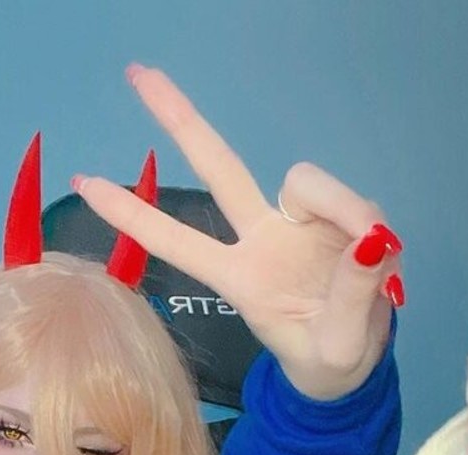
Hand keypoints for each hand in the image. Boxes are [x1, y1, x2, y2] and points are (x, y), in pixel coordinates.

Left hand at [74, 66, 401, 399]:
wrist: (357, 366)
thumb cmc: (329, 363)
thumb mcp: (338, 348)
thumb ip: (352, 297)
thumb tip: (368, 241)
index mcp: (241, 279)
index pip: (177, 241)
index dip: (134, 214)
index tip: (85, 183)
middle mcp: (262, 240)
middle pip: (219, 168)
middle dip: (181, 120)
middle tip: (138, 74)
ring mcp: (299, 224)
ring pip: (305, 181)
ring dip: (342, 207)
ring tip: (373, 253)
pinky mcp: (340, 217)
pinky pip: (355, 201)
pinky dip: (369, 223)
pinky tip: (383, 262)